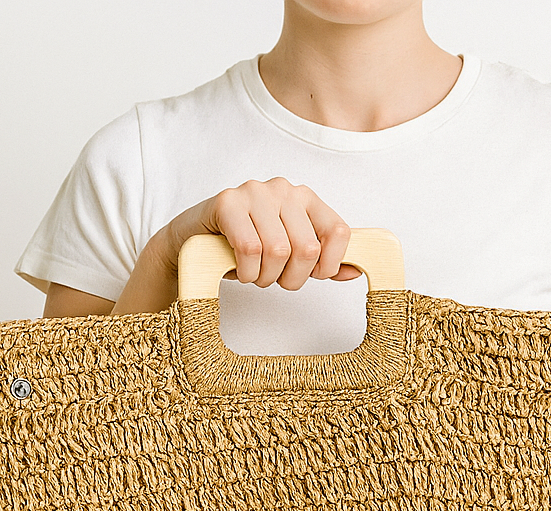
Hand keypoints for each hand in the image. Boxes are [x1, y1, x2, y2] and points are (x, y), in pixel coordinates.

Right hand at [172, 176, 361, 283]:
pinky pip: (249, 249)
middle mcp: (284, 189)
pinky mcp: (227, 202)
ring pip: (278, 251)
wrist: (195, 240)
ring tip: (255, 274)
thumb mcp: (289, 254)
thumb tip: (355, 271)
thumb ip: (321, 261)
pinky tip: (240, 270)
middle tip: (274, 280)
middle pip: (307, 248)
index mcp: (306, 198)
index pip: (339, 232)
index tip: (312, 276)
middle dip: (292, 278)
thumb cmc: (246, 247)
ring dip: (266, 278)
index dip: (328, 265)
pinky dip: (247, 272)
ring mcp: (255, 192)